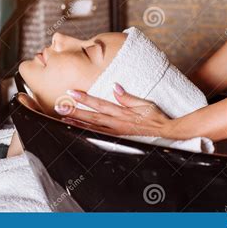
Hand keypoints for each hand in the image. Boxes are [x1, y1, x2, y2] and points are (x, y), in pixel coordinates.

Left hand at [54, 83, 171, 136]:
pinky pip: (98, 136)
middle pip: (92, 117)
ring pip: (92, 128)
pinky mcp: (117, 140)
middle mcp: (117, 124)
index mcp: (122, 114)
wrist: (166, 134)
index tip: (72, 92)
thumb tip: (114, 87)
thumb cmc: (156, 117)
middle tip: (60, 107)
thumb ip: (127, 97)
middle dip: (75, 112)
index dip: (85, 99)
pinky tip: (78, 131)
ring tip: (63, 118)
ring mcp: (116, 134)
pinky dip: (87, 133)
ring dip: (77, 123)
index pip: (100, 104)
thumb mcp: (144, 104)